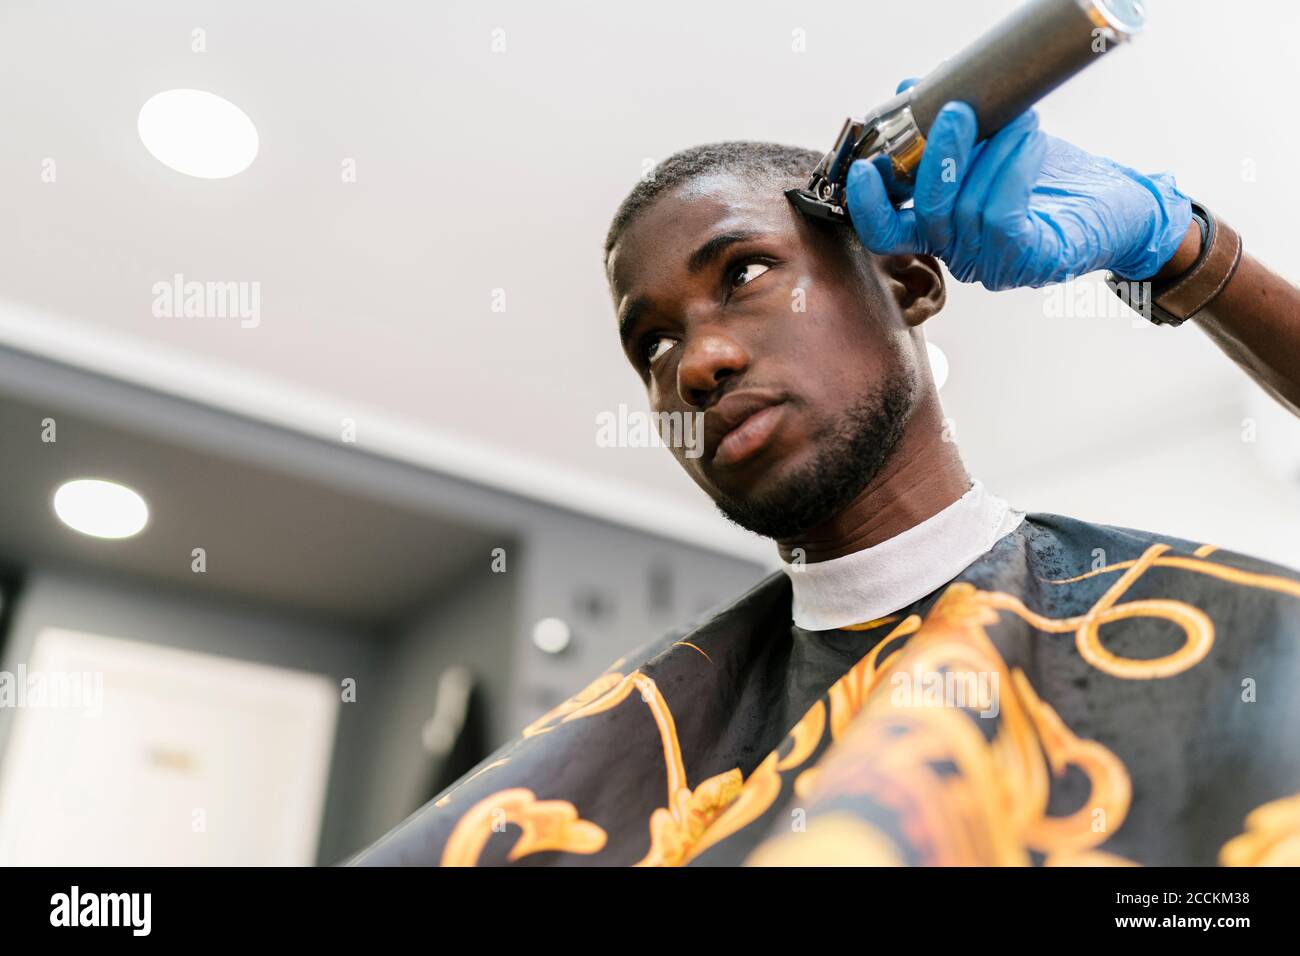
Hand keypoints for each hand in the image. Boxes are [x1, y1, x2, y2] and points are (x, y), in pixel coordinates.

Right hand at [844, 83, 1192, 289]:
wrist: (1122, 204)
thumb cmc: (1058, 179)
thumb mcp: (996, 145)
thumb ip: (955, 128)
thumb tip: (913, 87)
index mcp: (941, 232)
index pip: (887, 232)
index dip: (869, 205)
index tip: (866, 165)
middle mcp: (959, 255)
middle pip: (926, 214)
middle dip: (938, 159)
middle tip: (958, 111)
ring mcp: (991, 264)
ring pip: (968, 207)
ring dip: (992, 153)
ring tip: (1018, 118)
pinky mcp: (1025, 261)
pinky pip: (1002, 214)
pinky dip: (1011, 170)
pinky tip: (1029, 141)